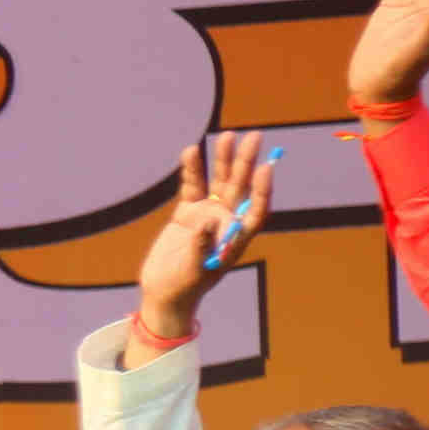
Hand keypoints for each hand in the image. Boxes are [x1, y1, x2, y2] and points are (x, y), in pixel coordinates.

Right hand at [129, 130, 278, 354]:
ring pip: (219, 181)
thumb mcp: (194, 270)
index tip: (266, 168)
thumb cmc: (184, 287)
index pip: (256, 208)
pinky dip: (192, 171)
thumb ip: (202, 246)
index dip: (262, 189)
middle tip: (254, 136)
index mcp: (237, 236)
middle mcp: (227, 221)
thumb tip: (208, 222)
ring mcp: (207, 214)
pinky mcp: (187, 213)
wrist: (163, 293)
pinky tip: (191, 151)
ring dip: (224, 160)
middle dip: (247, 162)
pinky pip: (192, 187)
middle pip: (241, 186)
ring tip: (227, 136)